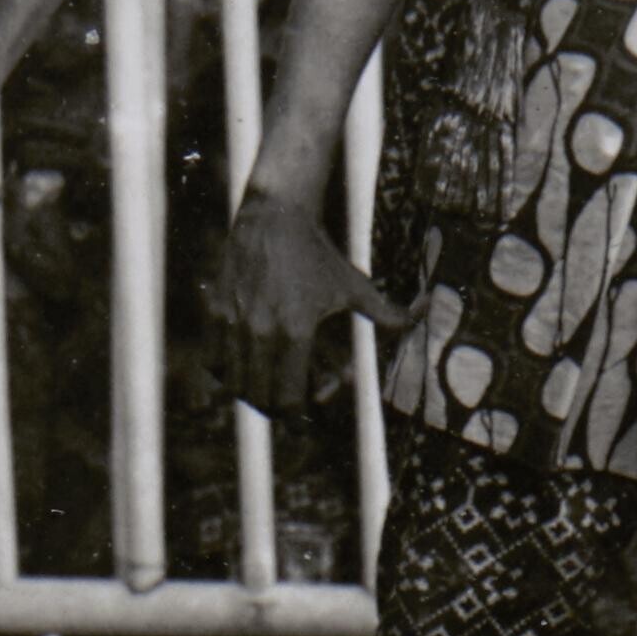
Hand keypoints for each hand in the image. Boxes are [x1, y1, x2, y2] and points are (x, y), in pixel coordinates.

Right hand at [206, 188, 409, 421]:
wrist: (275, 215)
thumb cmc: (318, 253)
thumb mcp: (355, 285)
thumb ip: (387, 312)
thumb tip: (423, 315)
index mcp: (295, 333)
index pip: (287, 398)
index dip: (294, 417)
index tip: (300, 419)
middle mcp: (261, 332)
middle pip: (259, 397)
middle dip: (273, 408)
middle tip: (283, 406)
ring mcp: (234, 323)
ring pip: (233, 382)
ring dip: (249, 394)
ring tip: (260, 391)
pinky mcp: (216, 311)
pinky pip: (213, 360)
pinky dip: (224, 372)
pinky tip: (237, 368)